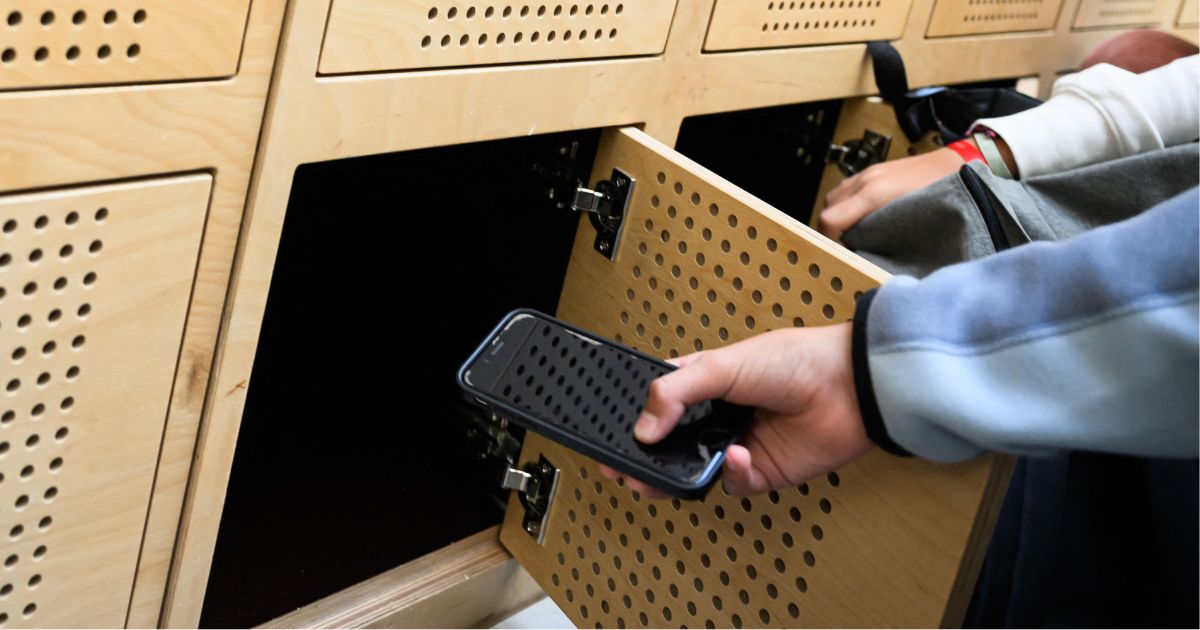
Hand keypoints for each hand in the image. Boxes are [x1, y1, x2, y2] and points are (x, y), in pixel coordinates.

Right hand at [599, 324, 872, 497]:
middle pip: (670, 445)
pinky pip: (733, 485)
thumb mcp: (724, 365)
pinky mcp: (761, 471)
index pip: (658, 405)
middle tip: (623, 468)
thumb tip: (643, 426)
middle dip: (645, 459)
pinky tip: (738, 455)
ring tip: (662, 476)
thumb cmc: (796, 360)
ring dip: (679, 475)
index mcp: (704, 384)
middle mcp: (718, 416)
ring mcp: (738, 444)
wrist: (850, 387)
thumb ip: (676, 392)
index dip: (635, 421)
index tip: (610, 434)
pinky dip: (732, 474)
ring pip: (694, 471)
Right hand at [819, 147, 963, 241]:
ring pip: (834, 199)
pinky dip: (846, 205)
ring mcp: (867, 173)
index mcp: (873, 195)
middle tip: (845, 247)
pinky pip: (847, 189)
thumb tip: (864, 255)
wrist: (955, 165)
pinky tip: (861, 216)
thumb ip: (883, 237)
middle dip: (830, 230)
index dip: (828, 240)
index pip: (830, 219)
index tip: (838, 254)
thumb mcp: (913, 225)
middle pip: (827, 209)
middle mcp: (865, 181)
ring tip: (852, 233)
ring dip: (837, 217)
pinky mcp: (872, 171)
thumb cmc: (941, 194)